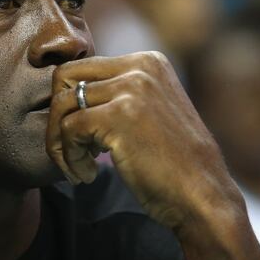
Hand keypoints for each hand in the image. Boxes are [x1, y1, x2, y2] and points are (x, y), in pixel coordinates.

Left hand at [46, 51, 259, 259]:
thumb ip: (118, 95)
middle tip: (68, 150)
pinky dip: (69, 157)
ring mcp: (131, 89)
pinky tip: (86, 175)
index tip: (81, 139)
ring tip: (77, 168)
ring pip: (62, 105)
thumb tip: (69, 94)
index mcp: (147, 62)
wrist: (203, 197)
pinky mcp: (119, 116)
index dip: (70, 105)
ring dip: (60, 143)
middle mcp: (140, 67)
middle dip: (56, 116)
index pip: (82, 68)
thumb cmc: (173, 165)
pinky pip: (68, 129)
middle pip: (64, 77)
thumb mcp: (150, 112)